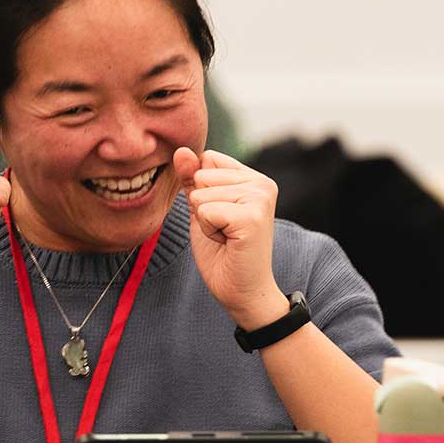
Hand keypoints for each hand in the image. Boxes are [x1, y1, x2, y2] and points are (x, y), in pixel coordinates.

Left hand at [174, 146, 286, 329]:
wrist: (241, 292)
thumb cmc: (223, 253)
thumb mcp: (201, 209)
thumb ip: (192, 178)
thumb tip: (181, 150)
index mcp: (254, 177)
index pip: (208, 159)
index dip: (203, 191)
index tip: (221, 217)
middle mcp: (263, 183)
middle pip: (203, 174)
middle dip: (203, 207)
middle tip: (224, 230)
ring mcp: (260, 198)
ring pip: (202, 194)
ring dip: (205, 221)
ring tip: (227, 237)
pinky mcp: (253, 217)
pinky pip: (205, 211)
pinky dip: (208, 231)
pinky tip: (228, 242)